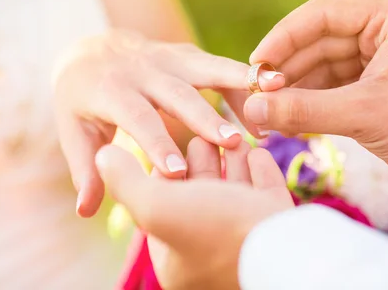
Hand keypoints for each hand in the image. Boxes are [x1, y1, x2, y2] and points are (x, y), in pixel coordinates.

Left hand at [53, 29, 284, 216]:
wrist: (94, 49)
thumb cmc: (82, 101)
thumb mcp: (74, 130)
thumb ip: (86, 167)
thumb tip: (86, 211)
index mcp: (111, 90)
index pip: (138, 119)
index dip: (158, 144)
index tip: (180, 173)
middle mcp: (143, 70)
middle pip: (177, 93)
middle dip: (206, 117)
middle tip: (232, 142)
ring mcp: (170, 58)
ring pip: (209, 68)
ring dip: (242, 83)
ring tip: (274, 97)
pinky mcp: (190, 56)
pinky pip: (222, 66)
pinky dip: (247, 81)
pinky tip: (274, 99)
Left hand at [96, 140, 293, 289]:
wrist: (283, 251)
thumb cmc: (216, 232)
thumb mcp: (158, 207)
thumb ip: (125, 182)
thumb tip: (104, 156)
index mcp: (178, 252)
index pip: (163, 204)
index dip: (163, 171)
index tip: (163, 144)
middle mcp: (212, 245)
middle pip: (201, 193)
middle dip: (201, 161)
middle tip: (200, 137)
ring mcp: (246, 232)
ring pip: (234, 189)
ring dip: (231, 160)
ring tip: (229, 136)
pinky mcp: (276, 219)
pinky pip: (265, 189)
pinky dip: (259, 168)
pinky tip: (257, 150)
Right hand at [244, 0, 387, 191]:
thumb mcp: (362, 116)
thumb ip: (303, 110)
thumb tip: (251, 108)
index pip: (323, 13)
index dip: (284, 37)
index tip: (257, 64)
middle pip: (321, 38)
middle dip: (289, 67)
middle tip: (257, 94)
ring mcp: (385, 52)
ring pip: (327, 61)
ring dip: (299, 85)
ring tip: (269, 110)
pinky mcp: (382, 77)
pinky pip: (339, 80)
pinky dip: (316, 97)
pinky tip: (291, 115)